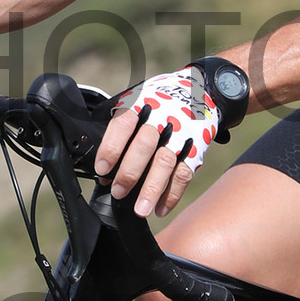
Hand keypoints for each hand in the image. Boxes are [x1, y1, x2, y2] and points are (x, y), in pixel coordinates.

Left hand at [94, 66, 220, 217]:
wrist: (200, 91)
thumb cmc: (159, 102)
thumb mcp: (137, 100)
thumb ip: (119, 124)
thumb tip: (99, 161)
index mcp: (142, 103)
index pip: (123, 125)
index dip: (112, 148)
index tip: (102, 169)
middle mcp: (162, 118)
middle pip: (145, 146)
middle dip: (130, 172)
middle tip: (118, 192)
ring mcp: (181, 134)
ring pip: (166, 163)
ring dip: (152, 189)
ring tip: (141, 209)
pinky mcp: (195, 148)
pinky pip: (184, 173)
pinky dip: (173, 194)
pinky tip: (160, 209)